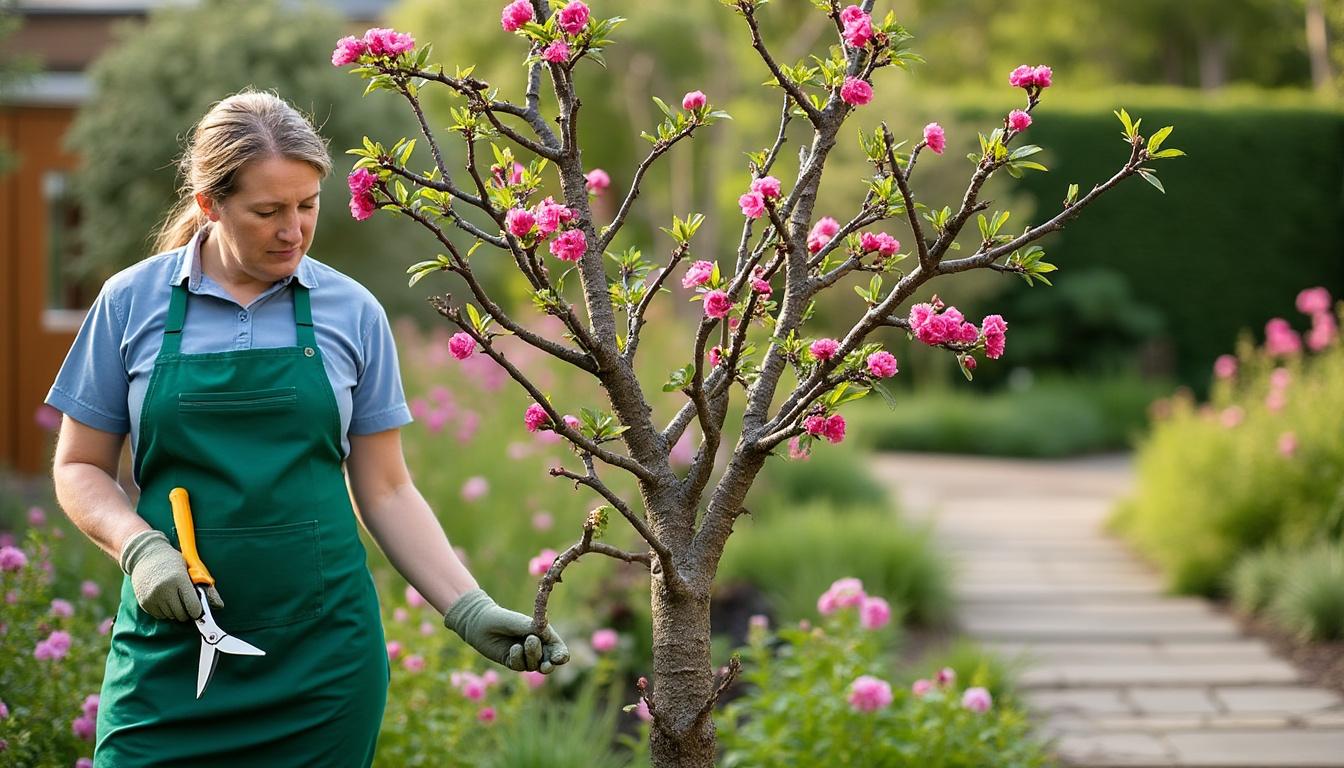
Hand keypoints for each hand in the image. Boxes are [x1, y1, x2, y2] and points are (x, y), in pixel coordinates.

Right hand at [120, 530, 223, 621]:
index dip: (197, 610)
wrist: (145, 555)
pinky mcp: (144, 602)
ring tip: (174, 598)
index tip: (198, 609)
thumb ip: (202, 586)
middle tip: (186, 603)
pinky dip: (164, 611)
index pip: (193, 606)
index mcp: (179, 579)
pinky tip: (165, 599)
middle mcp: (164, 589)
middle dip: (187, 612)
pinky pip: (159, 615)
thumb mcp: (188, 568)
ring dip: (175, 611)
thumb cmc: (171, 560)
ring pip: (170, 616)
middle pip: (181, 614)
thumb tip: (220, 605)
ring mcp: (152, 597)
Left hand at [442, 589, 568, 672]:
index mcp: (543, 636)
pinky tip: (513, 648)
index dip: (560, 655)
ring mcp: (524, 657)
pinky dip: (518, 658)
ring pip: (534, 665)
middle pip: (549, 662)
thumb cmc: (503, 618)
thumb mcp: (521, 623)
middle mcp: (536, 648)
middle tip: (546, 665)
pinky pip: (519, 666)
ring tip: (523, 643)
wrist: (481, 623)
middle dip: (549, 664)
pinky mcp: (512, 662)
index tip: (559, 658)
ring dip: (531, 656)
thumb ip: (534, 629)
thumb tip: (547, 634)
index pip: (557, 649)